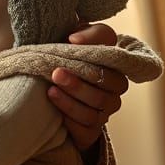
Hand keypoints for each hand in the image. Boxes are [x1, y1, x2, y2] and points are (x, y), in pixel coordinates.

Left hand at [48, 22, 127, 149]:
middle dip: (79, 82)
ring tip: (50, 91)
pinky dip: (71, 122)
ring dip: (71, 102)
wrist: (52, 88)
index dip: (95, 50)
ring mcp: (104, 112)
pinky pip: (86, 130)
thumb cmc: (67, 59)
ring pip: (94, 111)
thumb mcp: (74, 39)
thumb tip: (74, 39)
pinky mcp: (91, 131)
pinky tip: (56, 114)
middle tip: (56, 73)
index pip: (113, 57)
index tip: (70, 43)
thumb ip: (83, 33)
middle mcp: (114, 90)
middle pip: (105, 89)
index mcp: (114, 66)